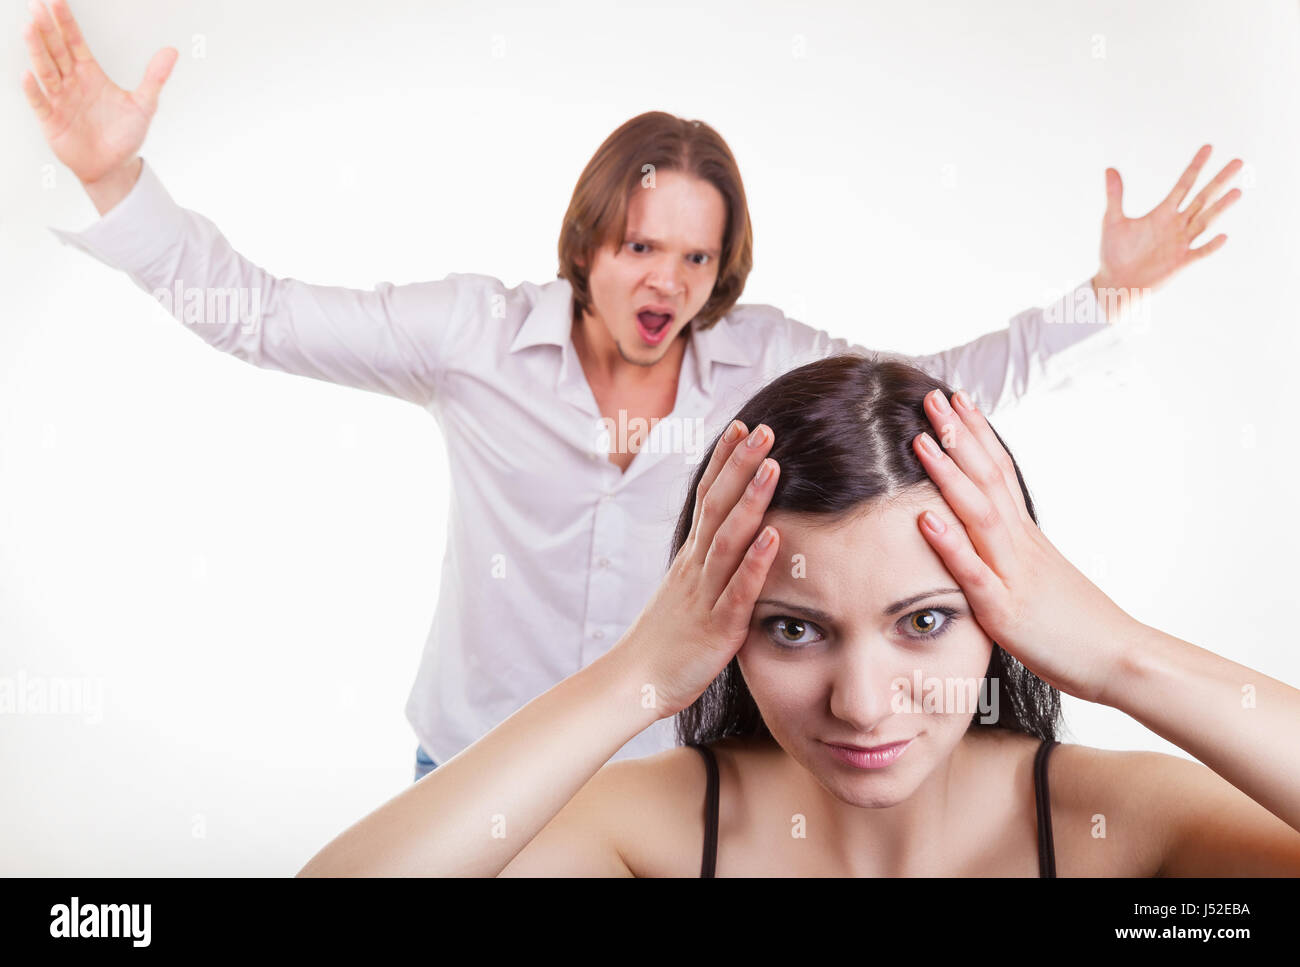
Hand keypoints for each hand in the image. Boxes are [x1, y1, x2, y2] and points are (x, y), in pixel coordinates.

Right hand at [20, 0, 177, 185]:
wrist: (114, 167)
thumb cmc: (125, 135)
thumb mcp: (144, 105)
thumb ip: (154, 78)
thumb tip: (172, 52)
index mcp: (90, 74)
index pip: (75, 42)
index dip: (66, 22)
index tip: (56, 1)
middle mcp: (71, 82)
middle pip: (56, 50)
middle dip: (47, 29)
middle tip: (36, 5)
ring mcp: (59, 100)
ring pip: (46, 70)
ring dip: (37, 51)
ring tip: (30, 29)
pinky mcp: (51, 120)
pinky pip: (40, 102)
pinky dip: (34, 90)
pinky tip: (29, 75)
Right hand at [611, 421, 780, 718]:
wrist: (632, 684)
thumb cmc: (663, 644)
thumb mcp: (685, 596)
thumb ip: (706, 569)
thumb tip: (729, 545)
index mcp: (689, 560)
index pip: (706, 498)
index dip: (724, 462)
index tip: (742, 426)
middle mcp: (695, 569)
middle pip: (717, 506)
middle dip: (740, 465)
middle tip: (764, 428)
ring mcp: (705, 596)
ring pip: (727, 540)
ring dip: (750, 501)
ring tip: (772, 466)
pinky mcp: (717, 628)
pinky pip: (738, 590)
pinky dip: (755, 562)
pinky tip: (773, 536)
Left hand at [910, 388, 1138, 703]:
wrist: (1124, 661)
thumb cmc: (1082, 627)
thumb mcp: (1043, 581)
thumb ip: (1017, 557)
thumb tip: (996, 541)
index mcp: (1028, 538)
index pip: (1001, 473)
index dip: (978, 435)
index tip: (957, 400)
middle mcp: (1022, 546)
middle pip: (989, 479)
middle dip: (960, 437)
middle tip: (932, 398)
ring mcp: (1015, 575)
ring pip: (981, 515)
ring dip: (950, 476)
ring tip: (922, 442)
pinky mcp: (1007, 611)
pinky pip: (974, 573)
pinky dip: (950, 545)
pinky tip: (924, 520)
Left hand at [1093, 145, 1241, 296]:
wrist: (1115, 282)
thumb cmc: (1114, 253)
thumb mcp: (1112, 221)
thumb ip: (1115, 195)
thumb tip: (1110, 168)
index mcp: (1163, 212)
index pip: (1184, 184)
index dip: (1195, 166)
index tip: (1208, 147)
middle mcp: (1177, 224)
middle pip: (1202, 198)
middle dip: (1219, 180)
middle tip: (1238, 162)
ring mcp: (1181, 243)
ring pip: (1205, 221)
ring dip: (1220, 208)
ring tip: (1237, 192)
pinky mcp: (1181, 262)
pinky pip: (1200, 252)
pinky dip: (1211, 245)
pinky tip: (1223, 236)